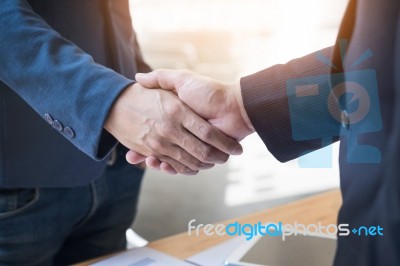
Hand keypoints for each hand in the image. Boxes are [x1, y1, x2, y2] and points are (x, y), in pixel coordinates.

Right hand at [126, 69, 254, 172]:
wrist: (234, 107)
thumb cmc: (208, 92)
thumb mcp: (182, 80)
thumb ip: (162, 77)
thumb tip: (138, 78)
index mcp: (176, 118)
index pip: (153, 129)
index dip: (140, 136)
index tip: (128, 140)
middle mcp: (181, 132)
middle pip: (159, 147)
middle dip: (146, 153)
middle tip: (131, 156)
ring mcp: (190, 144)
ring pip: (169, 158)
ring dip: (158, 162)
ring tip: (149, 160)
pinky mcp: (200, 154)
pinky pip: (182, 165)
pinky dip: (174, 168)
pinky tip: (163, 165)